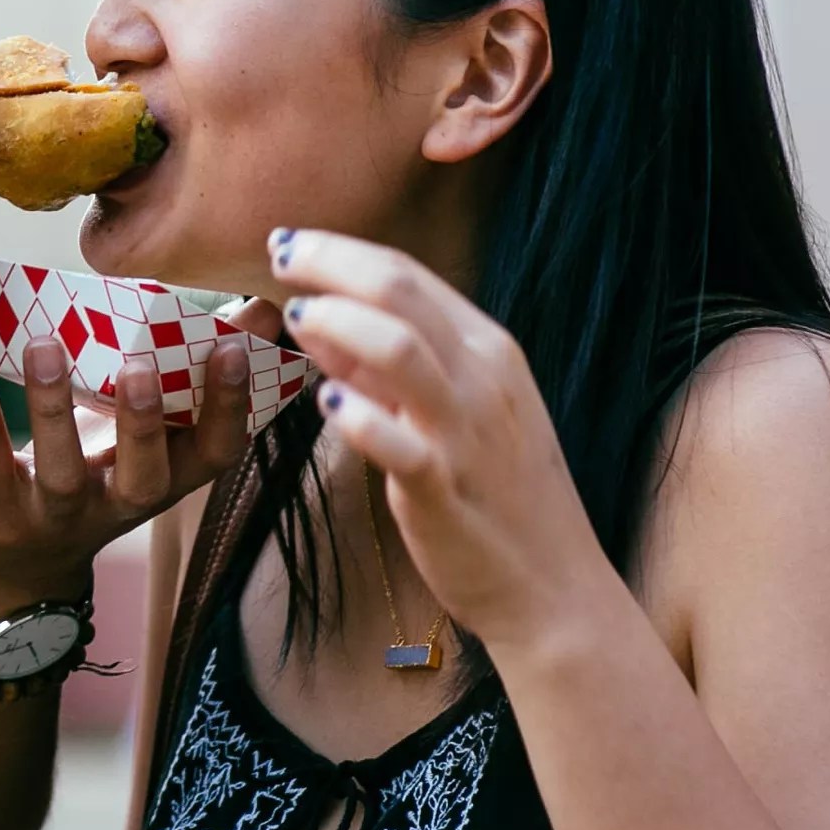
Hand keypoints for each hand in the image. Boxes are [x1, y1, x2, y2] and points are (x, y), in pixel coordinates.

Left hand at [0, 300, 263, 619]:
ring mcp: (51, 515)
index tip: (234, 350)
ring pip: (59, 468)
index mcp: (161, 482)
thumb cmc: (85, 481)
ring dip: (52, 406)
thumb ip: (181, 382)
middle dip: (145, 423)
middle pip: (143, 477)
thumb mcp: (137, 444)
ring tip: (45, 344)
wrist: (4, 571)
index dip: (229, 409)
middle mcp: (114, 506)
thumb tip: (259, 307)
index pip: (213, 457)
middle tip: (144, 365)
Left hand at [269, 227, 620, 656]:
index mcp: (488, 350)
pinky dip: (359, 415)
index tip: (289, 242)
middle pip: (400, 292)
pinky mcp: (445, 488)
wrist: (552, 587)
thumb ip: (388, 366)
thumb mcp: (457, 411)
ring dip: (337, 322)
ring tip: (294, 316)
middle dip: (330, 263)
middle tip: (277, 255)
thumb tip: (320, 320)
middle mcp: (482, 379)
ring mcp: (465, 432)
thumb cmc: (498, 494)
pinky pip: (399, 442)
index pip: (410, 275)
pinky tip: (325, 399)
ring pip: (400, 349)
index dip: (343, 250)